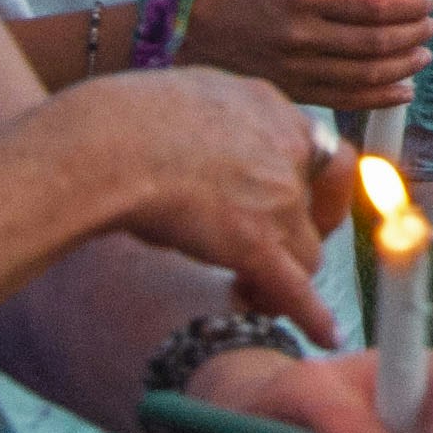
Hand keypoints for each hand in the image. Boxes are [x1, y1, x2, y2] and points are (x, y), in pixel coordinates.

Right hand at [55, 67, 344, 336]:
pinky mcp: (254, 242)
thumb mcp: (185, 95)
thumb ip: (212, 115)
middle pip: (325, 195)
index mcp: (268, 106)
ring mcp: (276, 197)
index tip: (288, 198)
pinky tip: (325, 336)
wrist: (106, 144)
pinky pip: (295, 287)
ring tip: (248, 295)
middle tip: (281, 247)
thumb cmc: (120, 121)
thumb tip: (198, 125)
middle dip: (311, 225)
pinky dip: (312, 316)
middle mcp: (286, 146)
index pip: (313, 146)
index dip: (306, 179)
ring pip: (308, 250)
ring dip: (286, 277)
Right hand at [181, 0, 432, 112]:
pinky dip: (381, 98)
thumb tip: (394, 1)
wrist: (196, 34)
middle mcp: (301, 34)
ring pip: (364, 75)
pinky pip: (346, 100)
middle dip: (412, 36)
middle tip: (430, 30)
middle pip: (374, 42)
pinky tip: (402, 90)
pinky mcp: (293, 92)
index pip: (373, 6)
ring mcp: (297, 68)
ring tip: (422, 57)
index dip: (409, 8)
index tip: (427, 5)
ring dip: (403, 67)